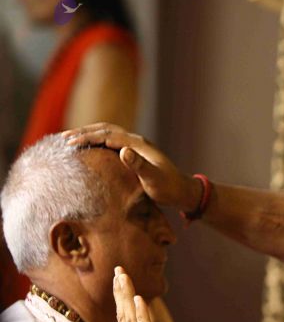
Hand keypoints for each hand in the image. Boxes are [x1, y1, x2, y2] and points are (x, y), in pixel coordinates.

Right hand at [63, 123, 200, 211]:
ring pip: (108, 134)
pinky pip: (112, 143)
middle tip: (63, 138)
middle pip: (106, 130)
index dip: (88, 137)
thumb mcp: (153, 179)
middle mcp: (136, 142)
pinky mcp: (135, 154)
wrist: (182, 191)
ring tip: (70, 141)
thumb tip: (123, 151)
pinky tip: (89, 150)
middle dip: (84, 132)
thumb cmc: (169, 187)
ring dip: (90, 135)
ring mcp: (136, 147)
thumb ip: (139, 165)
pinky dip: (97, 142)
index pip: (108, 135)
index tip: (69, 143)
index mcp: (138, 144)